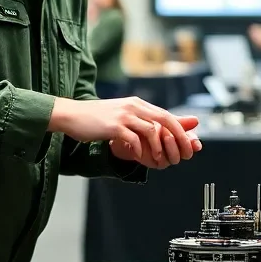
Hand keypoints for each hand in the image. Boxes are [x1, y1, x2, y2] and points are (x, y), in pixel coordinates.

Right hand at [50, 96, 199, 163]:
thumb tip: (154, 128)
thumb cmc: (97, 118)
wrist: (73, 115)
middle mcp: (133, 106)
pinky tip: (138, 156)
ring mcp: (124, 115)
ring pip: (151, 129)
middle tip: (183, 151)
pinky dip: (139, 149)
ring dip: (157, 146)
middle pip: (164, 119)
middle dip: (177, 136)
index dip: (179, 128)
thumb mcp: (121, 114)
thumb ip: (138, 118)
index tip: (187, 141)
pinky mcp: (114, 126)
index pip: (165, 114)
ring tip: (156, 158)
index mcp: (137, 103)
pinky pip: (134, 139)